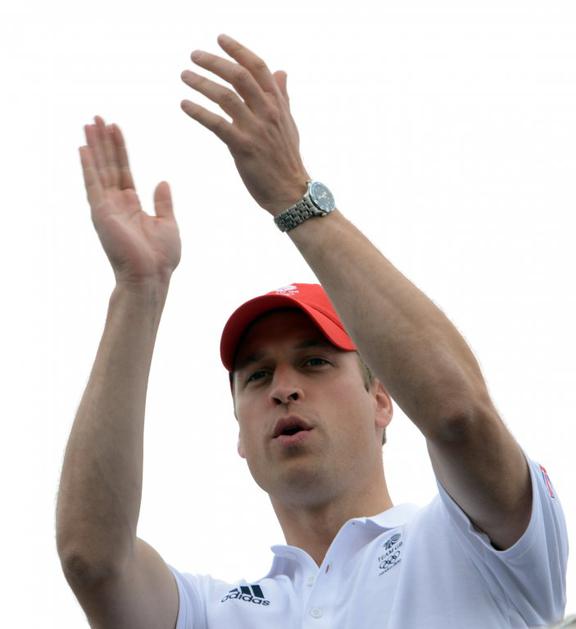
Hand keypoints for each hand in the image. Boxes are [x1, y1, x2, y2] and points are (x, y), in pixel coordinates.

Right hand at [79, 116, 181, 286]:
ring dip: (95, 146)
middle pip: (108, 165)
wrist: (152, 276)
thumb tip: (163, 181)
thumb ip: (163, 202)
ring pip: (99, 170)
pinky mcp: (101, 213)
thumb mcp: (168, 223)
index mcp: (132, 205)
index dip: (119, 149)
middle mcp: (116, 204)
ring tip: (89, 123)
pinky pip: (93, 185)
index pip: (123, 170)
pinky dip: (88, 166)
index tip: (115, 127)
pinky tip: (83, 148)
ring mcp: (107, 208)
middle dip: (103, 141)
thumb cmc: (161, 257)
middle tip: (97, 117)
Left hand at [181, 34, 310, 215]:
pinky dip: (199, 112)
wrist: (290, 192)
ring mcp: (256, 130)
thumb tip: (281, 72)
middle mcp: (268, 112)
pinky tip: (185, 105)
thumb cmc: (287, 159)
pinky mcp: (243, 148)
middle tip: (194, 55)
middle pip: (239, 76)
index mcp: (278, 104)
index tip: (220, 39)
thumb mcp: (289, 124)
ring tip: (184, 76)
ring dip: (202, 83)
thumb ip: (282, 96)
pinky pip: (217, 124)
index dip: (238, 50)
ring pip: (225, 97)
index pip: (258, 68)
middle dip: (215, 62)